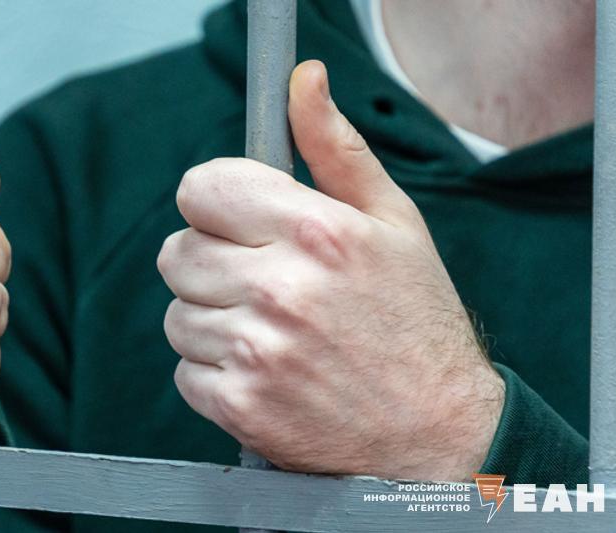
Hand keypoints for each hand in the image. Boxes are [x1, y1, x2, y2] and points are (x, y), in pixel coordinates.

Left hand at [158, 61, 503, 480]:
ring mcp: (258, 351)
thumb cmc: (416, 320)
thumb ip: (336, 147)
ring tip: (269, 332)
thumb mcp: (392, 220)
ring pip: (177, 314)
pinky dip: (214, 372)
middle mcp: (282, 288)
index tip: (233, 220)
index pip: (201, 188)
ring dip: (212, 320)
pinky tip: (263, 370)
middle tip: (259, 282)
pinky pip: (185, 371)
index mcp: (317, 231)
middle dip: (212, 262)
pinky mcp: (242, 406)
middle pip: (177, 252)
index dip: (214, 203)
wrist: (439, 431)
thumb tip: (303, 80)